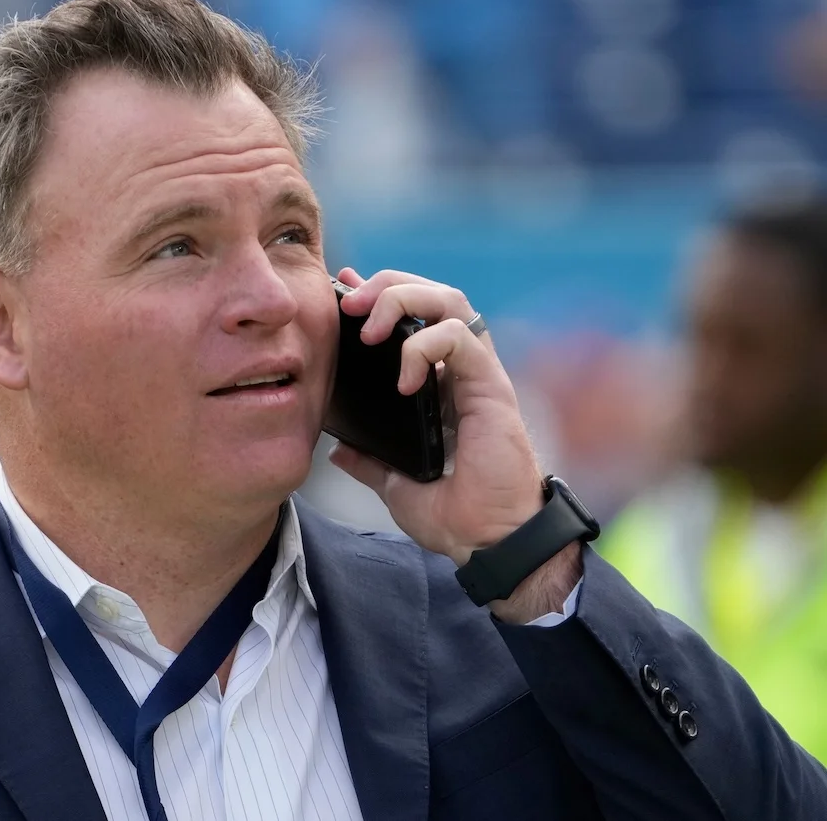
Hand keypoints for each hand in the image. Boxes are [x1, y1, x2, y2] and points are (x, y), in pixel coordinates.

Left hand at [327, 267, 543, 566]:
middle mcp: (461, 371)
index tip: (342, 289)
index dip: (381, 293)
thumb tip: (337, 450)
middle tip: (350, 303)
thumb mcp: (395, 486)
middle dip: (388, 285)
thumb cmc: (457, 517)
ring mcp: (478, 375)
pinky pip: (460, 338)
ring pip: (450, 300)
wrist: (490, 545)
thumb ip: (370, 462)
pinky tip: (404, 382)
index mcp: (440, 385)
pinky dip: (425, 347)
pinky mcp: (491, 387)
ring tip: (371, 330)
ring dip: (404, 300)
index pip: (415, 317)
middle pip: (432, 293)